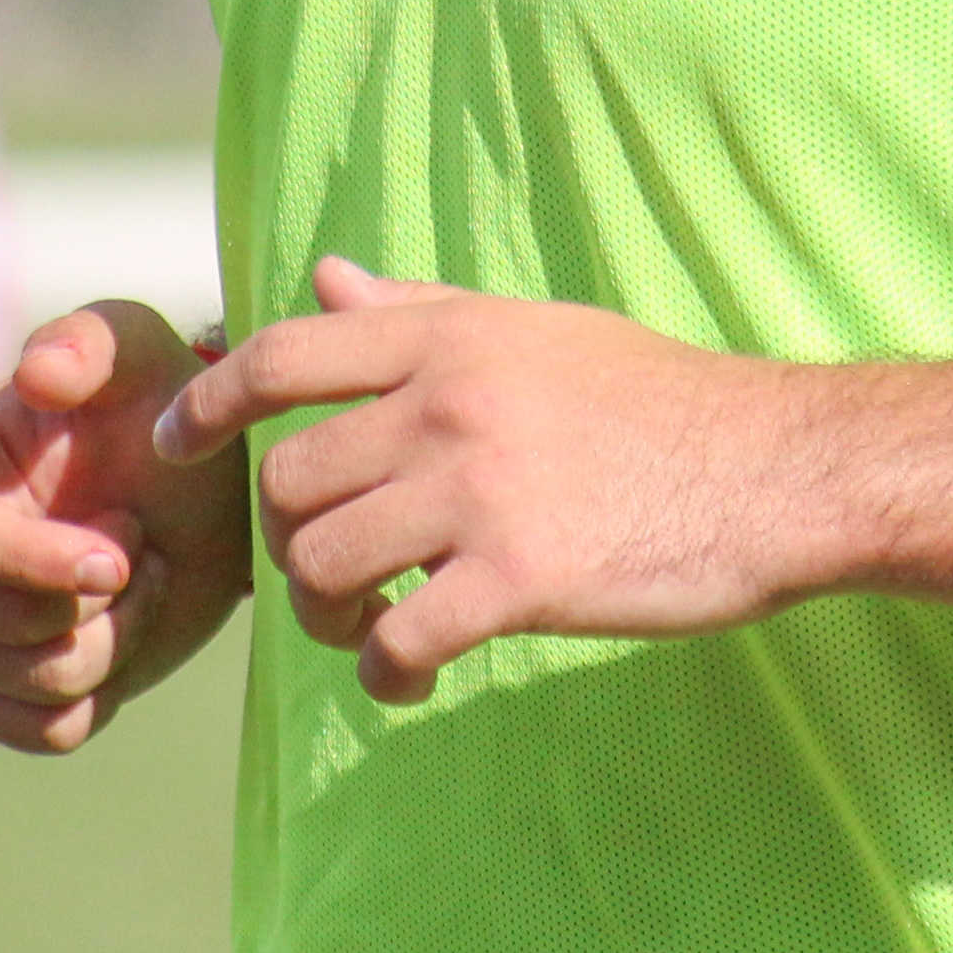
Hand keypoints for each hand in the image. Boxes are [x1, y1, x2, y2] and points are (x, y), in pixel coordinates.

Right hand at [0, 301, 249, 754]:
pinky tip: (125, 632)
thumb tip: (37, 373)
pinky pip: (42, 730)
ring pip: (23, 679)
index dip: (34, 561)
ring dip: (112, 640)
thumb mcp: (140, 352)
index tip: (117, 557)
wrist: (197, 492)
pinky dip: (105, 692)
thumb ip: (92, 340)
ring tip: (139, 576)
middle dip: (89, 600)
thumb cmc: (156, 407)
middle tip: (138, 543)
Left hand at [171, 258, 830, 709]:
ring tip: (369, 629)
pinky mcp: (519, 580)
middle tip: (333, 576)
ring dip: (325, 617)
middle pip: (286, 483)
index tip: (178, 447)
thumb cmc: (655, 401)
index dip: (206, 404)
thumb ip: (419, 308)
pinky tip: (415, 674)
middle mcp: (448, 403)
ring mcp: (480, 491)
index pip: (280, 356)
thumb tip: (321, 277)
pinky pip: (394, 643)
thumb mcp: (533, 332)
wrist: (775, 470)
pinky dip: (384, 673)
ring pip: (321, 566)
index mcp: (448, 334)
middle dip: (288, 544)